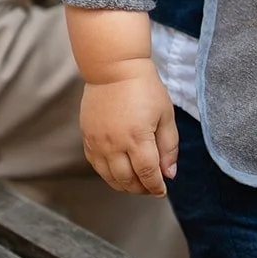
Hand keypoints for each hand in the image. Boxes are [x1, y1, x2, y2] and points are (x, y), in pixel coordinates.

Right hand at [79, 62, 178, 195]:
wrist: (114, 67)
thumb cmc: (144, 87)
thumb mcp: (165, 114)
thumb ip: (169, 146)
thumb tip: (169, 174)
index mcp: (138, 137)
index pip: (148, 175)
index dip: (156, 187)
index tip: (162, 190)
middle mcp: (115, 144)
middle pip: (128, 181)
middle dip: (142, 189)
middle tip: (150, 186)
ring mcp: (98, 142)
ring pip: (110, 178)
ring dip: (124, 185)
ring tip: (136, 182)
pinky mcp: (87, 137)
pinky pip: (96, 166)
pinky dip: (108, 174)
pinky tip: (118, 170)